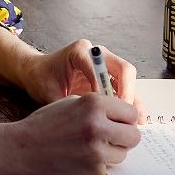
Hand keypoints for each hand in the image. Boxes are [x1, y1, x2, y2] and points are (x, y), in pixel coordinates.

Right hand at [0, 93, 143, 174]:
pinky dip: (97, 166)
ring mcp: (97, 151)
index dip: (125, 120)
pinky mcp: (93, 172)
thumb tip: (122, 115)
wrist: (19, 149)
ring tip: (89, 149)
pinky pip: (107, 168)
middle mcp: (98, 126)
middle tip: (110, 139)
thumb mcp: (70, 103)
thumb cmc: (43, 124)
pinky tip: (79, 160)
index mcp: (94, 104)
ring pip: (123, 154)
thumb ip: (98, 107)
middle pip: (134, 136)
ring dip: (111, 153)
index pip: (131, 113)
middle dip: (124, 138)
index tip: (118, 124)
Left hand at [21, 38, 144, 116]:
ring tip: (137, 120)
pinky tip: (135, 119)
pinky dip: (129, 103)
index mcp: (80, 51)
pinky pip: (124, 88)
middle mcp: (97, 54)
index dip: (105, 89)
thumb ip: (68, 105)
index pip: (101, 67)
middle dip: (127, 93)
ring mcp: (105, 64)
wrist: (36, 72)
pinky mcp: (108, 76)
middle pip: (123, 69)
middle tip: (126, 115)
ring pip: (127, 80)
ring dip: (133, 100)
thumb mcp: (49, 93)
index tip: (104, 108)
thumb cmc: (41, 79)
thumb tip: (87, 123)